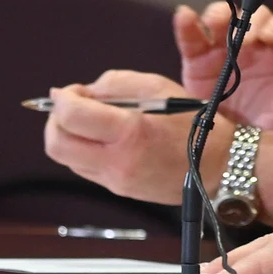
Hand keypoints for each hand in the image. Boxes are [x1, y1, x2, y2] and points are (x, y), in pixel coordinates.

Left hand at [42, 70, 222, 204]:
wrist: (218, 163)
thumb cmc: (192, 121)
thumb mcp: (156, 86)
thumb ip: (113, 84)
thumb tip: (80, 93)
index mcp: (128, 132)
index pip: (71, 116)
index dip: (61, 99)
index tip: (66, 91)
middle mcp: (117, 162)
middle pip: (56, 145)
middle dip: (54, 121)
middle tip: (70, 105)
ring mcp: (116, 181)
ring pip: (66, 159)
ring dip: (68, 135)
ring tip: (89, 119)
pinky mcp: (118, 190)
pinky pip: (84, 168)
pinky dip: (83, 149)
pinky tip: (103, 136)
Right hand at [175, 1, 272, 130]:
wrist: (244, 149)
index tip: (270, 36)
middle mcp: (256, 42)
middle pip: (253, 16)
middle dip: (248, 22)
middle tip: (242, 42)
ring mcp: (225, 48)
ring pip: (222, 19)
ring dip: (219, 15)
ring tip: (214, 22)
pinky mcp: (198, 60)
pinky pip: (192, 38)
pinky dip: (186, 24)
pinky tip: (183, 16)